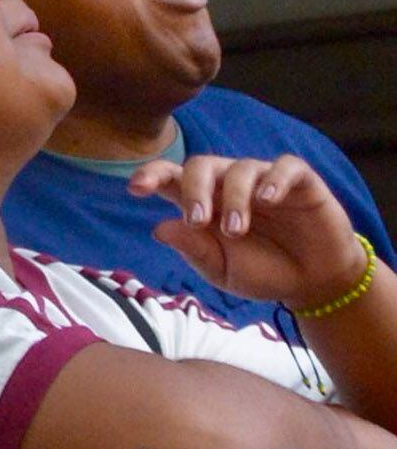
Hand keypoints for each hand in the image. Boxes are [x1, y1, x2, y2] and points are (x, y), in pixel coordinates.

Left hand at [135, 153, 367, 316]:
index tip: (135, 188)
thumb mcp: (222, 271)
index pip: (172, 177)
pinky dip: (274, 179)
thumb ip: (194, 249)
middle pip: (201, 165)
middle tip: (198, 220)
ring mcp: (264, 180)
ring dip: (234, 198)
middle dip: (194, 190)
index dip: (152, 175)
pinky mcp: (300, 182)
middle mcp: (229, 185)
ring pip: (240, 168)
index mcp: (204, 203)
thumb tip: (159, 228)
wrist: (313, 283)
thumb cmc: (263, 272)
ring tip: (236, 230)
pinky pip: (285, 167)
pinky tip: (268, 199)